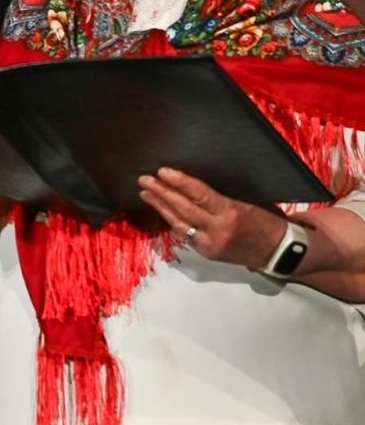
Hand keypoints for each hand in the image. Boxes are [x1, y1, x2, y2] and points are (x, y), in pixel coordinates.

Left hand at [137, 166, 286, 267]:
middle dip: (161, 193)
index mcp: (232, 213)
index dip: (179, 183)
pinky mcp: (207, 253)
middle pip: (183, 209)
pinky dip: (173, 221)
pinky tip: (162, 210)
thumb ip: (221, 198)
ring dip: (161, 207)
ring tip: (146, 193)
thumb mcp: (248, 203)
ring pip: (179, 224)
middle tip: (144, 179)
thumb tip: (193, 184)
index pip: (200, 195)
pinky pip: (185, 235)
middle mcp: (218, 229)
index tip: (163, 171)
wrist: (280, 252)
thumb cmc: (267, 222)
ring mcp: (210, 244)